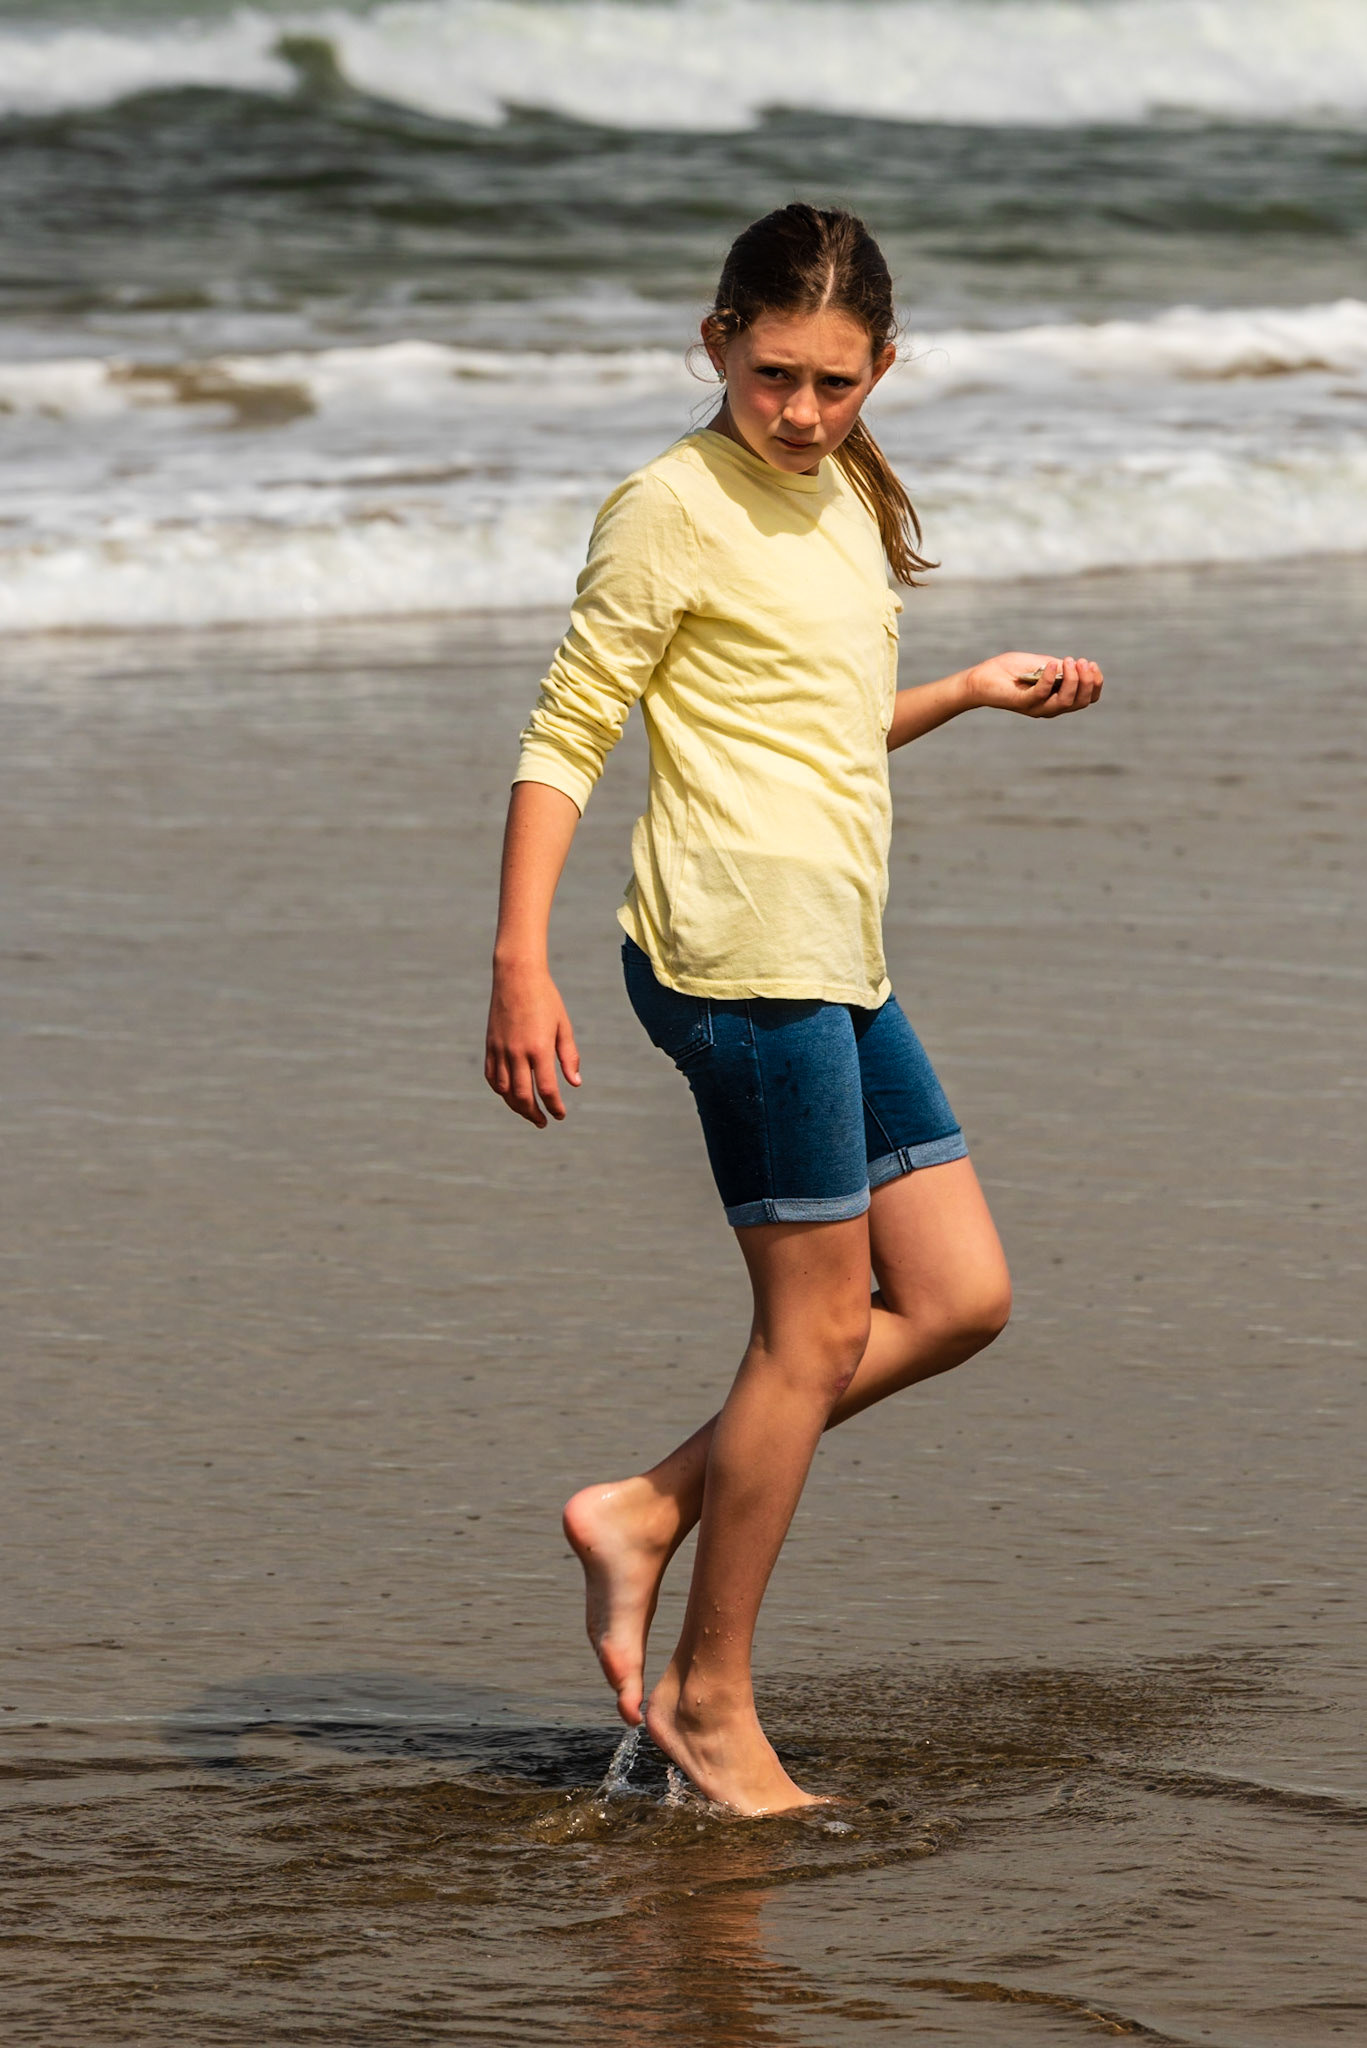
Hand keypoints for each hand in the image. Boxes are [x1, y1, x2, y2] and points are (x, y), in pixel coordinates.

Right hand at [485, 959, 580, 1127]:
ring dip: (516, 1106)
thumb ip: (569, 1056)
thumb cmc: (546, 999)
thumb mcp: (563, 1026)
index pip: (546, 1089)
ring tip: (528, 1112)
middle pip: (522, 1096)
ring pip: (504, 1091)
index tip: (560, 1115)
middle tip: (543, 1122)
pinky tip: (509, 1095)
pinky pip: (491, 1076)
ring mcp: (500, 1050)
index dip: (554, 1106)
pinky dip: (500, 1090)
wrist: (516, 976)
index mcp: (539, 1048)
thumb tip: (575, 1083)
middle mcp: (517, 1053)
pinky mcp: (490, 1045)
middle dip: (534, 1114)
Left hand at [966, 652, 1103, 717]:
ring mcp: (1036, 707)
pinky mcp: (1022, 703)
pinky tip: (1053, 663)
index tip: (1092, 665)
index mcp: (1057, 698)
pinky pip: (1041, 694)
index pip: (1087, 699)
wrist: (982, 677)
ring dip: (1072, 679)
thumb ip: (1059, 667)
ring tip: (1068, 661)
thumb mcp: (1042, 664)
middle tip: (1081, 661)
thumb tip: (1077, 665)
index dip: (1095, 684)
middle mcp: (1050, 707)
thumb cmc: (1011, 670)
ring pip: (1065, 701)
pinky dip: (1049, 678)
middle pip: (1080, 701)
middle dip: (1087, 680)